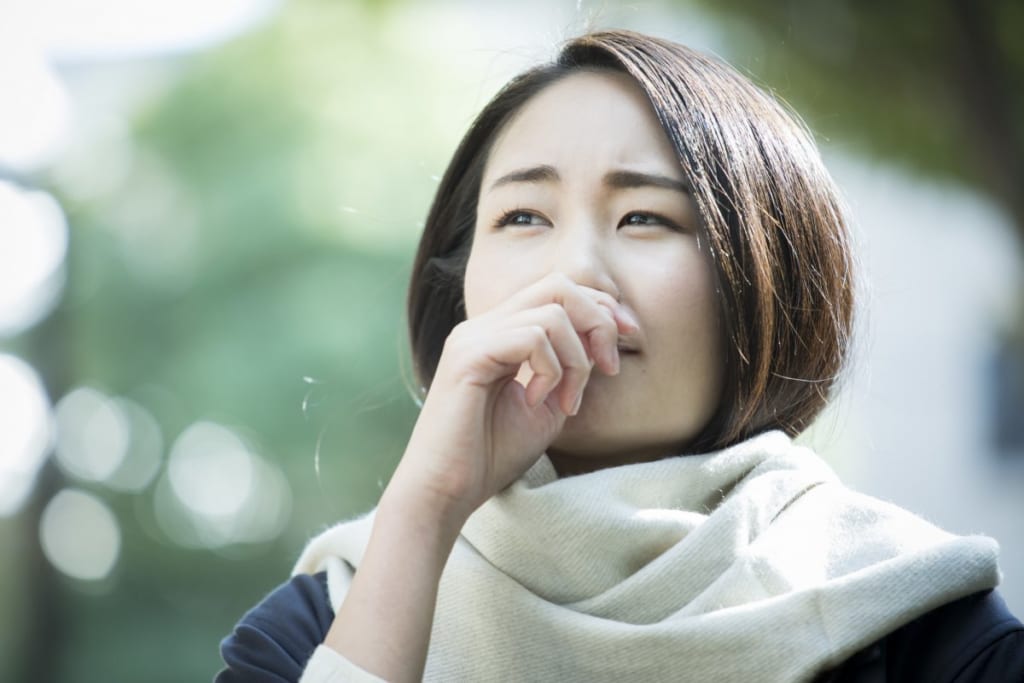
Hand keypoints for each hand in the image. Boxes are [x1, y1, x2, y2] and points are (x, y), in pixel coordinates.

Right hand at [389, 273, 638, 519]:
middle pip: (558, 285)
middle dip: (599, 320)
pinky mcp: (468, 355)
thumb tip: (602, 339)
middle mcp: (484, 325)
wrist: (447, 491)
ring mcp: (473, 336)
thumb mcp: (549, 405)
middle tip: (609, 367)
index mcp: (500, 332)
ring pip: (552, 313)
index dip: (602, 308)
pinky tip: (537, 401)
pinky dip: (551, 370)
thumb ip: (572, 368)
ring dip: (577, 360)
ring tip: (567, 402)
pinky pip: (532, 337)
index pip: (558, 291)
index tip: (628, 339)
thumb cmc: (492, 454)